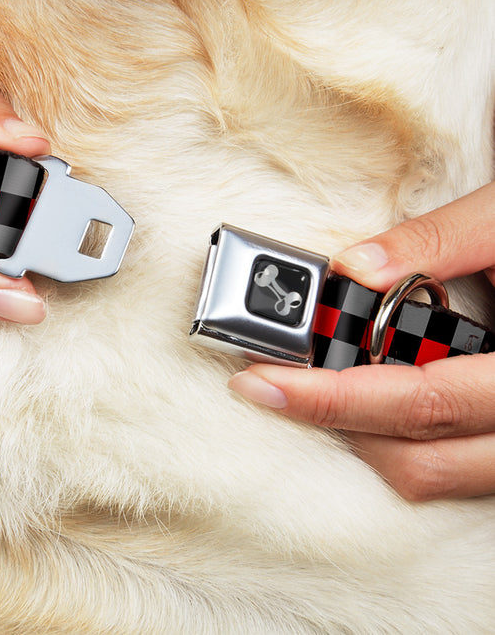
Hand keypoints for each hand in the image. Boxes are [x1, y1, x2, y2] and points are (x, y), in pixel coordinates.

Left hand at [229, 181, 494, 500]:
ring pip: (435, 475)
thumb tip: (354, 267)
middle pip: (419, 458)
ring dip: (364, 438)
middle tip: (268, 384)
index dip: (332, 399)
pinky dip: (399, 440)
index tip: (262, 382)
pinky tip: (368, 397)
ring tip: (312, 389)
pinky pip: (453, 468)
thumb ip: (439, 240)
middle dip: (332, 423)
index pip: (421, 402)